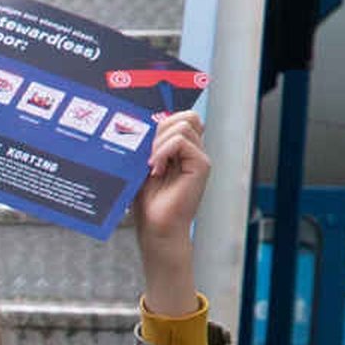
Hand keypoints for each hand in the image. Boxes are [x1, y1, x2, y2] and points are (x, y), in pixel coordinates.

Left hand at [130, 107, 211, 318]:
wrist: (156, 228)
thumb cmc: (146, 201)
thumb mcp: (142, 165)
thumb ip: (148, 143)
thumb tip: (143, 120)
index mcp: (181, 149)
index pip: (179, 116)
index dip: (161, 121)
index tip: (145, 142)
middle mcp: (193, 150)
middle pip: (184, 116)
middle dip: (160, 129)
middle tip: (147, 154)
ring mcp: (199, 157)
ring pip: (183, 124)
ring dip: (160, 142)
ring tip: (151, 165)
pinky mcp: (202, 166)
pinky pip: (182, 140)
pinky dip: (164, 150)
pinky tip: (156, 169)